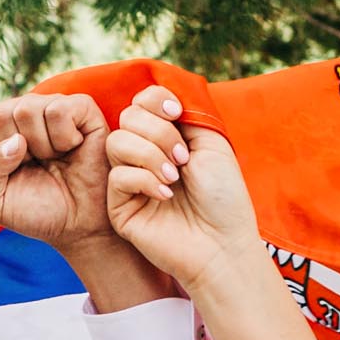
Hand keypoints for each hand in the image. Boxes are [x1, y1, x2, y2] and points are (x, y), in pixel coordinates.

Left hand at [0, 93, 116, 252]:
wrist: (80, 225)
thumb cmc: (38, 211)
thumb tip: (17, 140)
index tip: (13, 175)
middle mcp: (22, 112)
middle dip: (17, 154)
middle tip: (38, 167)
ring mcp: (50, 106)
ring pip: (27, 109)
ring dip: (42, 147)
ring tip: (56, 159)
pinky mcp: (81, 107)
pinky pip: (58, 111)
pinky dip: (64, 138)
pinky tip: (73, 147)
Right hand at [105, 86, 263, 293]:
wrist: (223, 244)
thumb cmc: (223, 197)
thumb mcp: (211, 143)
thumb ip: (186, 114)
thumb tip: (159, 96)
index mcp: (165, 138)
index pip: (142, 102)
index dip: (155, 100)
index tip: (177, 113)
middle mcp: (144, 156)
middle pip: (128, 117)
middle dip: (159, 131)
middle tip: (183, 159)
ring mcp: (130, 182)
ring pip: (116, 142)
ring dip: (150, 154)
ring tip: (175, 177)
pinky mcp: (120, 208)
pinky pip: (117, 177)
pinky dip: (144, 180)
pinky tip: (165, 195)